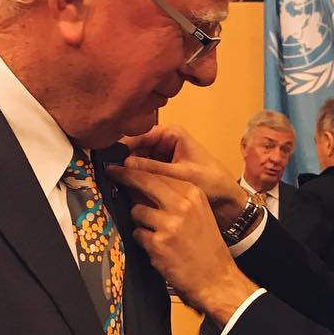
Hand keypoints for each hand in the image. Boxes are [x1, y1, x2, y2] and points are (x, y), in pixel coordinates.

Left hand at [113, 161, 258, 323]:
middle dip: (124, 177)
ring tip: (158, 234)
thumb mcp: (197, 213)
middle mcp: (181, 204)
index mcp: (192, 193)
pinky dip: (144, 241)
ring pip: (137, 211)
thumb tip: (139, 184)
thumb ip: (173, 197)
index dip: (136, 170)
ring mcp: (169, 224)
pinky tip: (159, 249)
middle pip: (143, 182)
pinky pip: (137, 234)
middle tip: (111, 173)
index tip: (120, 167)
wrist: (216, 278)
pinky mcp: (158, 243)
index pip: (158, 174)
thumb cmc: (205, 246)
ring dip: (141, 222)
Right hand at [119, 125, 247, 228]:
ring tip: (113, 182)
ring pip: (137, 161)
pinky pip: (143, 172)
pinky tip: (126, 188)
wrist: (227, 200)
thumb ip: (152, 169)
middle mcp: (164, 141)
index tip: (107, 159)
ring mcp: (162, 156)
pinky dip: (137, 179)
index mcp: (171, 133)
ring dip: (128, 171)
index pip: (139, 135)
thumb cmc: (211, 182)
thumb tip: (123, 164)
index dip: (122, 147)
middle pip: (135, 148)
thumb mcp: (181, 175)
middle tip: (107, 174)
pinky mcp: (162, 170)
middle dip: (123, 160)